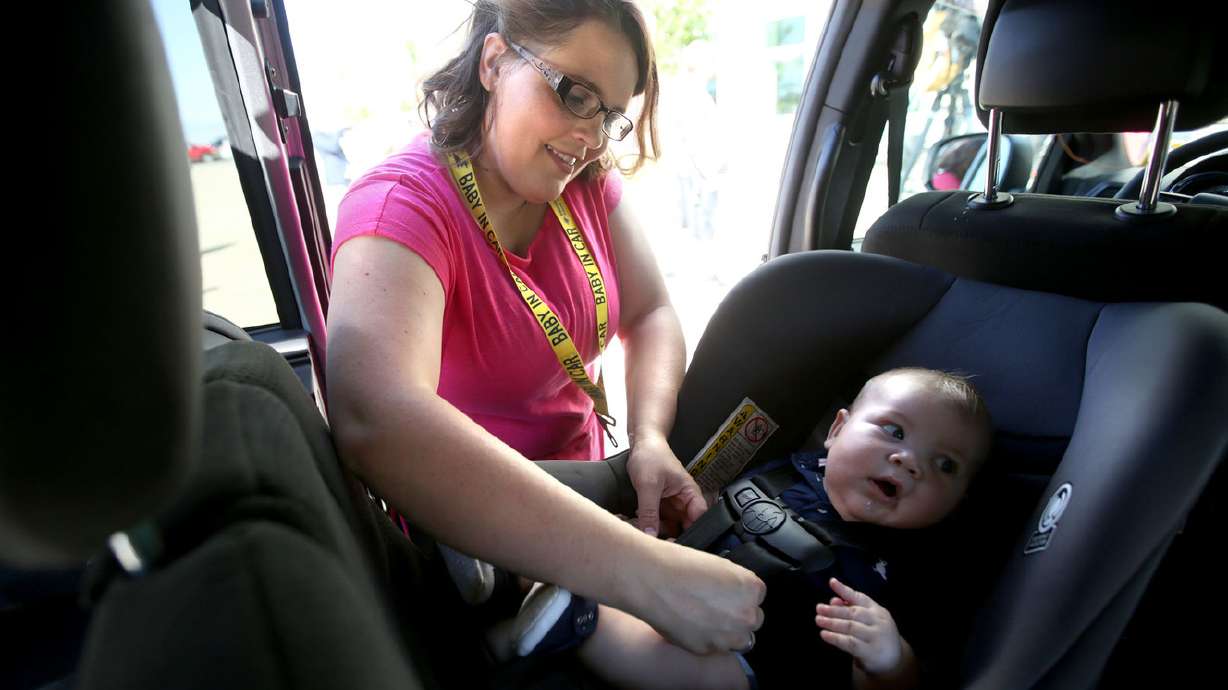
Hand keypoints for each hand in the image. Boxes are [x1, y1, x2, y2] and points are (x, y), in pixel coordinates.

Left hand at [626, 435, 706, 536]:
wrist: (641, 444)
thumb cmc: (651, 455)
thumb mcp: (648, 485)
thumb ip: (649, 511)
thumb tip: (650, 534)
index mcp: (689, 493)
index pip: (699, 518)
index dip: (692, 532)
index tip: (678, 544)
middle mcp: (683, 500)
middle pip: (684, 526)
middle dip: (672, 535)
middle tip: (657, 540)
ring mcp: (671, 503)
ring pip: (670, 526)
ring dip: (658, 530)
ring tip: (645, 529)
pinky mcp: (660, 505)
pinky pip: (658, 520)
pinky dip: (650, 523)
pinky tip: (640, 522)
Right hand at [631, 539, 765, 654]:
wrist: (653, 579)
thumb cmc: (680, 565)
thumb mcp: (719, 564)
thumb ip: (734, 582)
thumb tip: (734, 593)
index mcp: (751, 588)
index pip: (758, 596)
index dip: (740, 594)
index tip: (727, 593)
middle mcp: (745, 615)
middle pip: (753, 620)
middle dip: (737, 614)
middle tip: (714, 606)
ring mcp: (727, 636)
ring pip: (737, 639)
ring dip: (726, 631)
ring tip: (702, 616)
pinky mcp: (707, 649)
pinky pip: (713, 647)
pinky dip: (704, 638)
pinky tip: (689, 623)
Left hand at [816, 578, 902, 674]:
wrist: (894, 662)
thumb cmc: (875, 637)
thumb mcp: (868, 621)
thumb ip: (852, 610)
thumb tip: (833, 600)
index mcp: (877, 610)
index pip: (860, 597)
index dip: (845, 590)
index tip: (832, 582)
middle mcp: (878, 621)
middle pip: (853, 612)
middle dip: (834, 610)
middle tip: (819, 608)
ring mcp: (876, 636)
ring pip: (850, 626)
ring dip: (832, 622)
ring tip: (819, 620)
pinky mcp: (871, 652)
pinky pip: (850, 643)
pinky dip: (835, 638)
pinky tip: (824, 634)